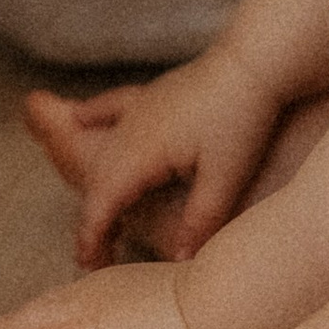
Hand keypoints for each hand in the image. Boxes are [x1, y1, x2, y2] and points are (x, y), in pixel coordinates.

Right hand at [24, 43, 290, 266]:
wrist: (254, 61)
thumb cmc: (243, 118)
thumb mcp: (225, 178)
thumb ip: (200, 222)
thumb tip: (179, 262)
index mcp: (142, 151)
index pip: (102, 202)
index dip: (91, 237)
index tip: (88, 267)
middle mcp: (131, 128)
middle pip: (96, 181)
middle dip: (92, 221)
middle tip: (97, 259)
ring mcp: (139, 108)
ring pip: (101, 150)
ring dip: (95, 186)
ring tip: (99, 217)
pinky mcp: (153, 96)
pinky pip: (109, 108)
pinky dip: (90, 118)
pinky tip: (75, 118)